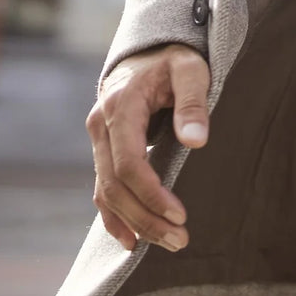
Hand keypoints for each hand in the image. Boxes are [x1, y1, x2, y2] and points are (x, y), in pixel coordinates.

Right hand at [87, 43, 209, 251]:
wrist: (148, 52)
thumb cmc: (175, 59)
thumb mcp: (191, 70)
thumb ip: (193, 102)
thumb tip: (197, 140)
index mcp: (120, 107)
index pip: (129, 163)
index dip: (151, 193)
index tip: (179, 214)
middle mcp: (101, 126)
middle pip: (114, 185)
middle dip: (145, 217)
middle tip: (180, 240)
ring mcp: (98, 139)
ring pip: (106, 192)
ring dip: (133, 222)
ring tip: (168, 243)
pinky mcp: (104, 150)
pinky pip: (102, 188)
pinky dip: (113, 216)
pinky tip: (132, 240)